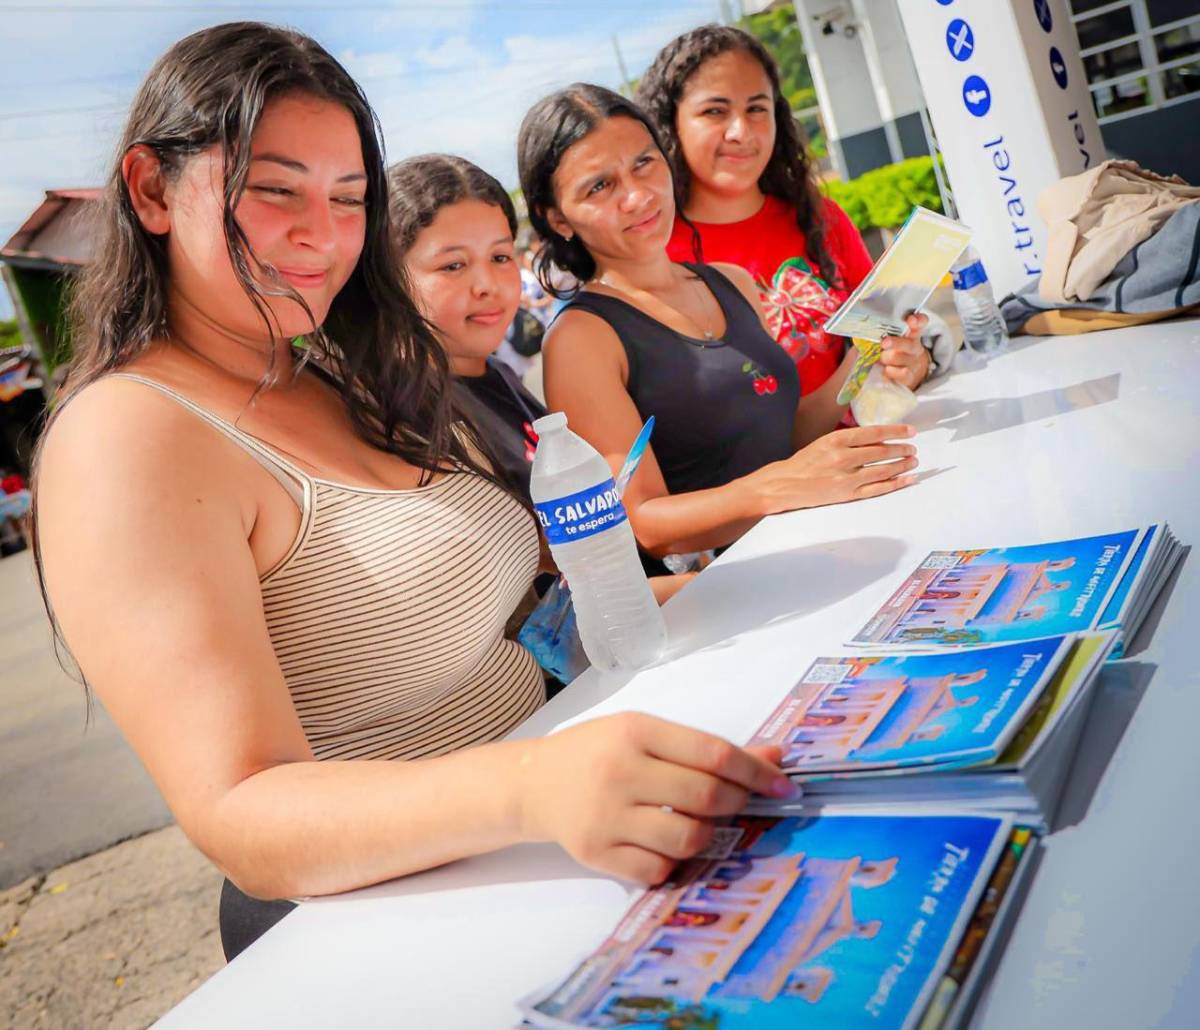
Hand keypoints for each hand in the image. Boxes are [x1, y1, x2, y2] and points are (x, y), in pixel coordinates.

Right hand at [516, 712, 795, 883]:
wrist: (534, 783)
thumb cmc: (598, 752)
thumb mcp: (646, 733)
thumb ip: (704, 748)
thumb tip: (775, 756)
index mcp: (635, 731)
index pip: (713, 754)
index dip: (757, 771)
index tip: (785, 786)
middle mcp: (620, 771)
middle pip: (706, 797)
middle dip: (736, 803)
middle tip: (739, 803)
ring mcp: (606, 815)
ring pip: (688, 838)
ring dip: (707, 834)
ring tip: (695, 821)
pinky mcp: (595, 853)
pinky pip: (659, 869)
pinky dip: (672, 860)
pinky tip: (662, 842)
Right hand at [748, 424, 917, 513]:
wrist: (785, 484)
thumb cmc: (805, 462)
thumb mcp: (824, 442)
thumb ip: (849, 441)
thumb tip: (880, 440)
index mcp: (836, 440)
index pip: (874, 433)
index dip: (896, 432)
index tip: (910, 431)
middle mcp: (843, 457)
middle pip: (882, 452)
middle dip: (902, 449)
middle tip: (913, 448)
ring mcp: (846, 478)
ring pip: (883, 470)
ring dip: (902, 465)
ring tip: (913, 461)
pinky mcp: (848, 494)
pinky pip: (878, 488)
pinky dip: (895, 483)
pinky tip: (907, 478)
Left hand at [879, 313, 930, 388]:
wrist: (903, 373)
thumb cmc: (891, 352)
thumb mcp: (887, 339)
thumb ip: (877, 333)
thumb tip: (861, 331)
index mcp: (910, 334)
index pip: (919, 324)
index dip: (917, 321)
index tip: (911, 320)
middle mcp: (914, 347)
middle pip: (909, 343)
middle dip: (895, 342)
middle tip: (884, 342)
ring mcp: (912, 362)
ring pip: (900, 358)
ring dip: (886, 358)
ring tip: (879, 358)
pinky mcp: (909, 377)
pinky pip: (902, 373)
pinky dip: (891, 371)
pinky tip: (885, 369)